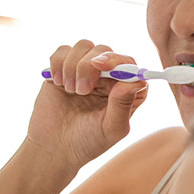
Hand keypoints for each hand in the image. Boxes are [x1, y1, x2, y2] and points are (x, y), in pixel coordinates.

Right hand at [27, 40, 148, 165]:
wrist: (54, 148)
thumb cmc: (89, 141)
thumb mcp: (111, 128)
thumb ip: (124, 104)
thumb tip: (138, 80)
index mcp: (127, 89)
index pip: (130, 64)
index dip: (117, 60)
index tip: (100, 65)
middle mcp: (109, 76)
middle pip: (105, 51)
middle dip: (90, 66)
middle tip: (82, 90)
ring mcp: (87, 71)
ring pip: (84, 46)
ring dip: (74, 66)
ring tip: (71, 90)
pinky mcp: (64, 69)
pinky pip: (63, 50)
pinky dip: (58, 63)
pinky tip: (59, 83)